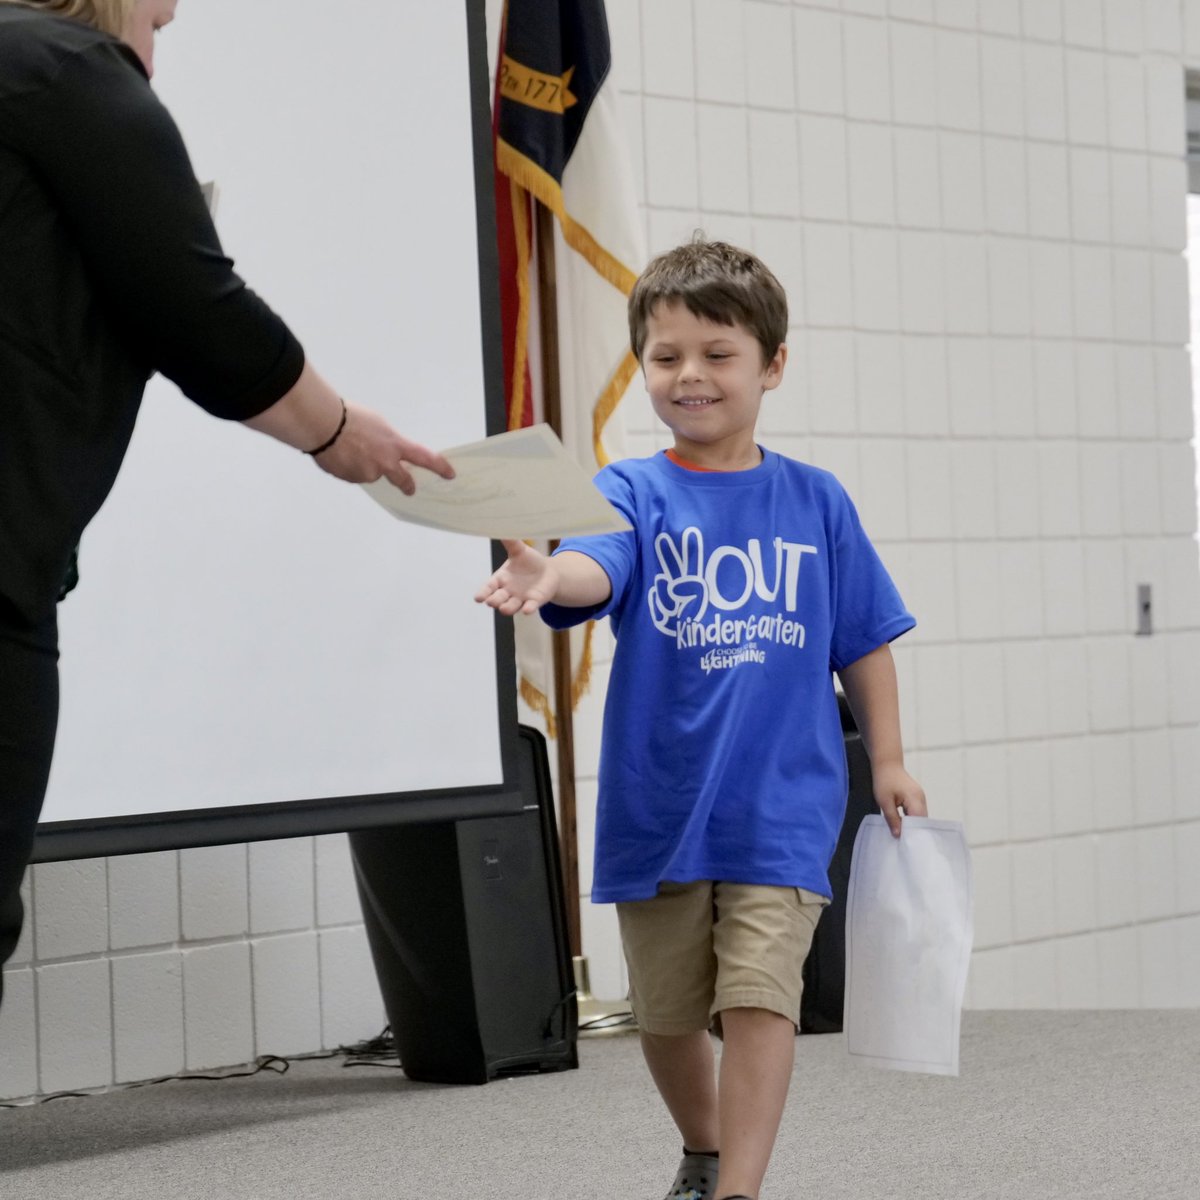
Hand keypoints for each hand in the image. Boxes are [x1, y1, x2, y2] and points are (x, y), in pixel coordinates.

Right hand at [313, 402, 453, 493]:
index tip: (449, 474)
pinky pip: (353, 474)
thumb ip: (388, 442)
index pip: (424, 458)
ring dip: (364, 465)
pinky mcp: (351, 479)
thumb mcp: (378, 424)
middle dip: (407, 486)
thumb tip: (385, 452)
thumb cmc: (350, 418)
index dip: (439, 467)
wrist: (325, 426)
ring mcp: (367, 473)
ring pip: (370, 473)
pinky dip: (348, 466)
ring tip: (347, 447)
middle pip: (402, 480)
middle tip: (410, 489)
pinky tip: (339, 453)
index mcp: (394, 445)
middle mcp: (384, 463)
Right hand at [475, 539, 558, 615]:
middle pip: (497, 599)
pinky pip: (529, 607)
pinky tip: (527, 609)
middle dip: (494, 601)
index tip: (477, 598)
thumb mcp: (519, 550)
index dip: (483, 593)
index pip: (488, 587)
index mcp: (501, 579)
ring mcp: (520, 599)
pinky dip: (528, 609)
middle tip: (491, 601)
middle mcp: (508, 592)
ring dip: (507, 608)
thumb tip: (499, 525)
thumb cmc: (528, 561)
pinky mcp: (533, 602)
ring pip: (511, 607)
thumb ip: (510, 541)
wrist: (548, 571)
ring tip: (504, 609)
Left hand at [872, 763, 926, 837]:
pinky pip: (916, 812)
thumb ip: (892, 818)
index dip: (914, 834)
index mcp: (915, 799)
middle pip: (921, 821)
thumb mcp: (884, 801)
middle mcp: (921, 799)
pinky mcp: (916, 797)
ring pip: (919, 817)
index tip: (906, 844)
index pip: (919, 822)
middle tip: (904, 845)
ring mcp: (920, 798)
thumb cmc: (884, 780)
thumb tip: (898, 835)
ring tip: (903, 838)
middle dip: (913, 832)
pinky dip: (910, 820)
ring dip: (912, 826)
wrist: (886, 763)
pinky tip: (903, 826)